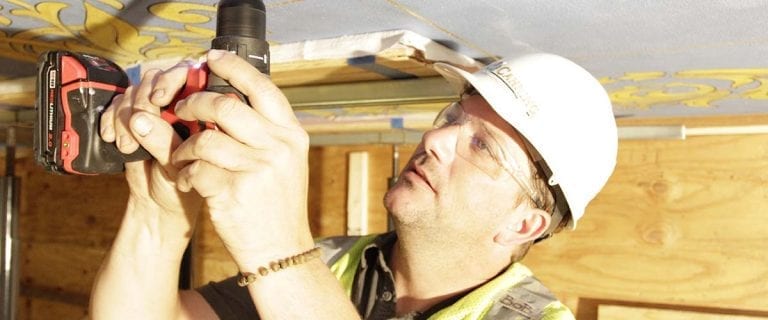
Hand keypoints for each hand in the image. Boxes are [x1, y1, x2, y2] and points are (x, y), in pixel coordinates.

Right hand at [99, 63, 202, 240]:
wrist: (159, 205)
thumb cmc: (181, 186)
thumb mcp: (177, 166)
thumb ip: (163, 141)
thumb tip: (138, 118)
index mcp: (203, 110)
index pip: (192, 74)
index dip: (173, 78)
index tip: (161, 99)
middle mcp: (180, 105)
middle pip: (157, 78)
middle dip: (144, 99)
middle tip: (140, 123)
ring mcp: (155, 111)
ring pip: (134, 90)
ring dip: (125, 115)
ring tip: (129, 145)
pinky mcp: (132, 119)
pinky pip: (116, 105)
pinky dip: (110, 119)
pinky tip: (112, 138)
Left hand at [170, 49, 313, 269]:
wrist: (280, 249)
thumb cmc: (277, 204)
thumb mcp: (284, 162)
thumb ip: (264, 131)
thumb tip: (228, 98)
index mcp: (291, 135)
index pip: (262, 87)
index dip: (233, 67)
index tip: (211, 59)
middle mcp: (278, 147)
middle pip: (225, 106)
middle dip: (194, 104)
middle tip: (182, 109)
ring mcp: (256, 169)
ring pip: (204, 139)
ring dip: (185, 146)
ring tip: (185, 157)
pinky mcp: (233, 191)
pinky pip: (195, 169)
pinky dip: (186, 173)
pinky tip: (190, 181)